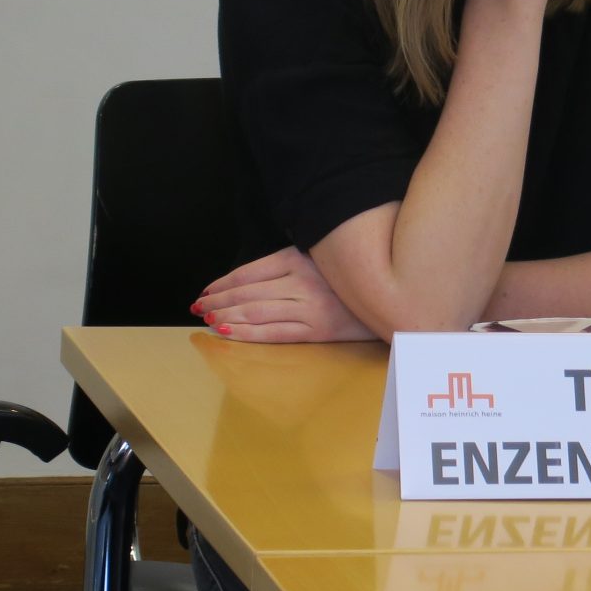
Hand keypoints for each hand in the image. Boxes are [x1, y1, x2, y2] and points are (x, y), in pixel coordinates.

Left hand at [196, 247, 377, 343]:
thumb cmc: (351, 277)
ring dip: (226, 316)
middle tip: (198, 309)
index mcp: (301, 258)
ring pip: (255, 312)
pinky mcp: (318, 329)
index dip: (223, 283)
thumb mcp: (321, 257)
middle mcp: (302, 281)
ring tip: (208, 321)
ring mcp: (310, 306)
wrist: (392, 295)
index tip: (206, 292)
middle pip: (247, 293)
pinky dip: (246, 333)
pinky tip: (228, 332)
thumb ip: (291, 261)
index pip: (250, 272)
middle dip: (218, 302)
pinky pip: (273, 332)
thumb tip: (249, 278)